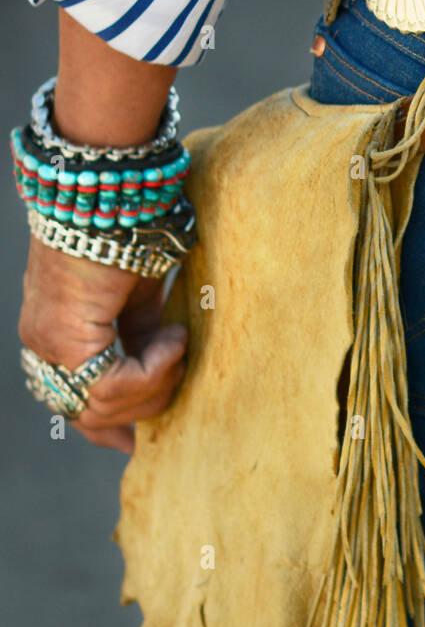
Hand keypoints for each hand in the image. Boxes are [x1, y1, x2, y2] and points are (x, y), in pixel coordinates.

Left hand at [18, 235, 187, 453]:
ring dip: (154, 383)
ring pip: (100, 408)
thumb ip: (141, 330)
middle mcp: (43, 345)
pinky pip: (110, 385)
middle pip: (89, 416)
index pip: (75, 402)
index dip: (113, 425)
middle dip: (143, 407)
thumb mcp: (140, 291)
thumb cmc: (130, 224)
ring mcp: (48, 343)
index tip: (141, 438)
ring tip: (177, 340)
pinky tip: (174, 337)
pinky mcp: (64, 337)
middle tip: (178, 368)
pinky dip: (152, 369)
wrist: (110, 188)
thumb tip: (160, 359)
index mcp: (58, 333)